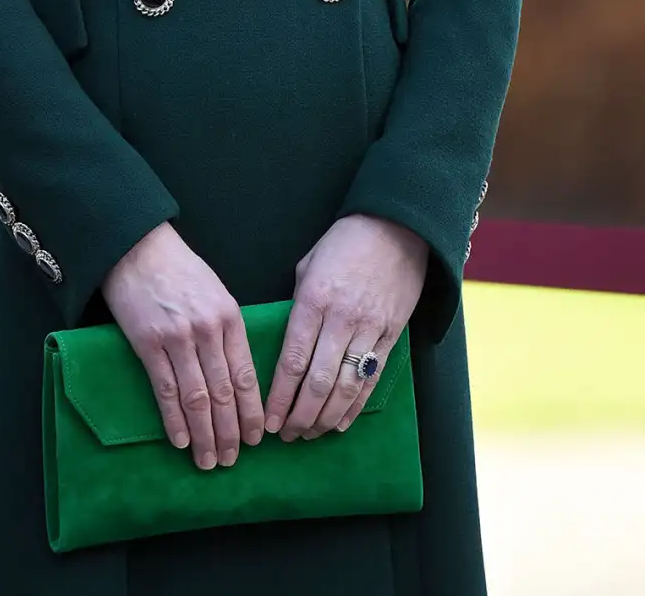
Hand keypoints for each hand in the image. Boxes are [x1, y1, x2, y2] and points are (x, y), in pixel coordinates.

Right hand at [101, 220, 264, 469]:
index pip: (246, 375)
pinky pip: (166, 390)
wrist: (138, 247)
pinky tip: (182, 441)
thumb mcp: (215, 292)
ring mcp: (178, 338)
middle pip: (224, 393)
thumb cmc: (179, 269)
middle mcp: (208, 330)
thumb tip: (235, 373)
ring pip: (197, 398)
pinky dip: (175, 420)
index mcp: (229, 317)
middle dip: (231, 431)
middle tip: (232, 460)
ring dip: (205, 435)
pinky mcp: (148, 343)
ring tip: (210, 461)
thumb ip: (227, 329)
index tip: (257, 438)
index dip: (252, 411)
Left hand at [264, 214, 428, 440]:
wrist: (395, 228)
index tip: (267, 420)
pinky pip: (371, 379)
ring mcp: (369, 329)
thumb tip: (290, 341)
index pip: (293, 360)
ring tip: (308, 433)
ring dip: (325, 417)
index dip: (279, 397)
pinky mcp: (391, 335)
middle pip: (318, 382)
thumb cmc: (344, 243)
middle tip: (285, 435)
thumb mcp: (309, 266)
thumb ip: (299, 305)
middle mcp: (341, 320)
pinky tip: (339, 423)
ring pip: (346, 387)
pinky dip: (355, 406)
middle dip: (299, 415)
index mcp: (314, 301)